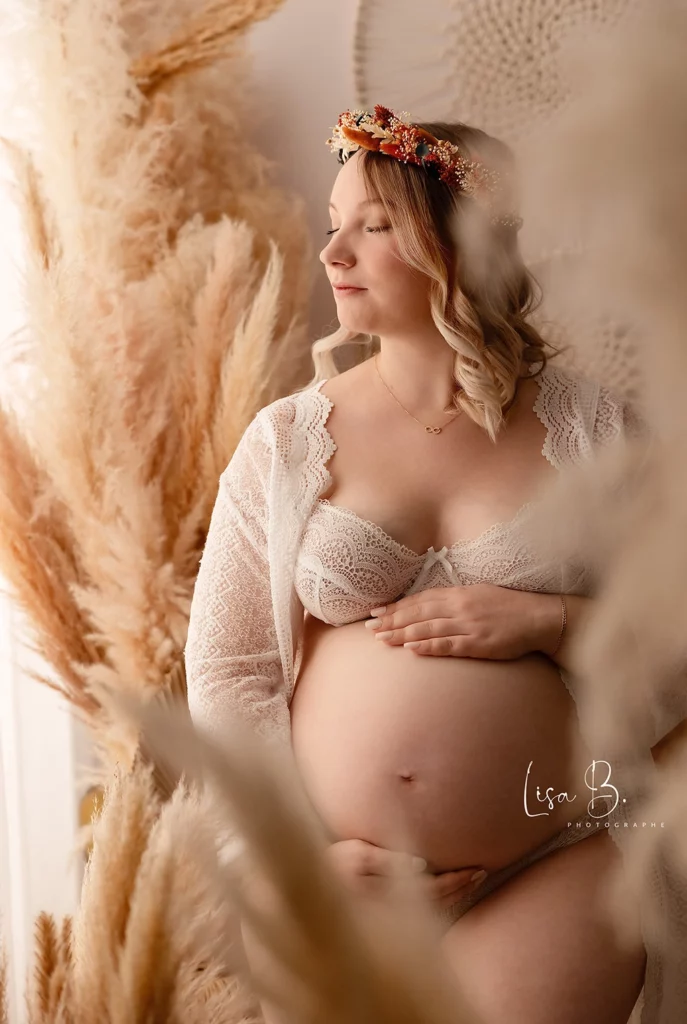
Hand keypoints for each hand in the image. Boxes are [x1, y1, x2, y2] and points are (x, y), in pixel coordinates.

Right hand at [324, 839, 486, 909]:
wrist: (306, 887)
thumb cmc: (331, 865)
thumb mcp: (356, 855)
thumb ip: (387, 860)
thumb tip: (422, 865)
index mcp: (387, 895)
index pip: (433, 890)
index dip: (456, 880)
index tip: (476, 869)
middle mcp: (391, 910)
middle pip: (437, 902)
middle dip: (461, 888)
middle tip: (482, 873)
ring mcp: (389, 917)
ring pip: (431, 910)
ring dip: (454, 896)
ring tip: (473, 881)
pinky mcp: (386, 915)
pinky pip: (422, 911)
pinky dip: (440, 901)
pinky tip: (448, 892)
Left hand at [365, 582, 542, 659]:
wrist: (539, 618)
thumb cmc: (508, 606)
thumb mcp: (478, 594)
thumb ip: (453, 599)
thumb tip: (428, 606)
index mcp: (459, 593)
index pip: (420, 600)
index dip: (396, 606)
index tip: (376, 612)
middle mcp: (460, 607)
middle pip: (418, 613)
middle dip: (392, 620)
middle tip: (369, 627)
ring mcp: (469, 625)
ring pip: (428, 629)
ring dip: (402, 634)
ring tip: (382, 639)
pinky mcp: (478, 643)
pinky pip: (449, 645)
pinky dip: (428, 646)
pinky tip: (411, 648)